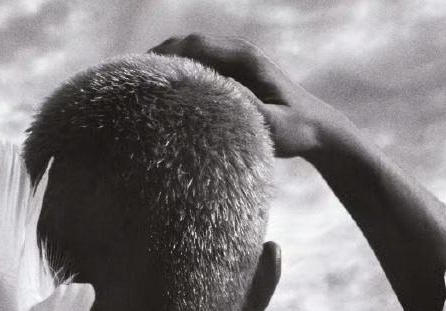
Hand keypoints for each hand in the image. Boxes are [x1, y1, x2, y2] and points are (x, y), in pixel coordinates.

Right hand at [150, 34, 345, 158]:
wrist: (317, 128)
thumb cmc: (297, 130)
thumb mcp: (273, 126)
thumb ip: (246, 111)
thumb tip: (213, 99)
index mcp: (244, 59)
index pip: (194, 46)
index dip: (163, 56)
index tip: (140, 75)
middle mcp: (237, 54)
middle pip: (186, 45)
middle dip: (156, 60)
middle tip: (128, 82)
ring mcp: (233, 63)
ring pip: (189, 56)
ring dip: (164, 68)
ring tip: (137, 89)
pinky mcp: (231, 77)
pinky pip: (197, 69)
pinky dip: (177, 78)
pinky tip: (161, 97)